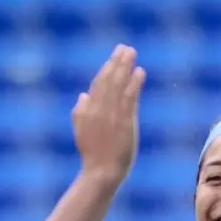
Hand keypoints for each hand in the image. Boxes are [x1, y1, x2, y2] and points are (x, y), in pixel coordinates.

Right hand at [72, 44, 145, 181]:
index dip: (107, 68)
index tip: (114, 56)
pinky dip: (134, 83)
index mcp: (87, 110)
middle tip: (125, 48)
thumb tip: (83, 94)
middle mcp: (98, 109)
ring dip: (125, 67)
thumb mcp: (81, 131)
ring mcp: (112, 115)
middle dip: (117, 62)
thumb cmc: (92, 155)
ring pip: (118, 85)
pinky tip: (140, 72)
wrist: (101, 172)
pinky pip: (130, 98)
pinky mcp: (124, 122)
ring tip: (132, 53)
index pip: (98, 84)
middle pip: (108, 80)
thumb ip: (80, 111)